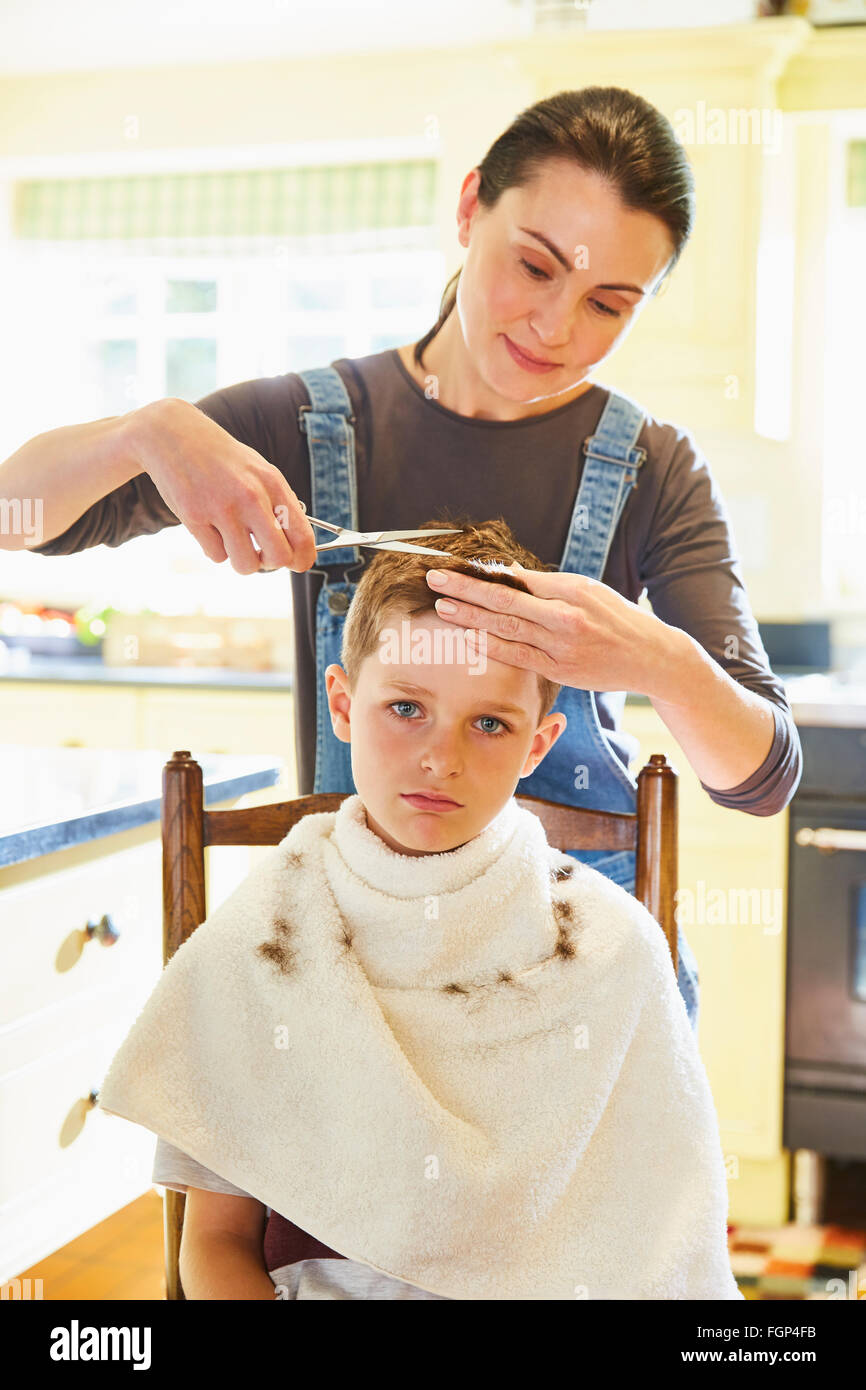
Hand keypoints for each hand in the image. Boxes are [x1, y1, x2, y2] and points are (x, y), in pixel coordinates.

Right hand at [131, 397, 318, 575]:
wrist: (174, 435)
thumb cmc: (222, 459)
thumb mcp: (258, 471)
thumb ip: (279, 503)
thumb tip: (297, 545)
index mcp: (273, 484)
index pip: (303, 536)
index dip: (303, 559)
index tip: (296, 563)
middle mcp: (251, 497)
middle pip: (278, 557)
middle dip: (271, 564)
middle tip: (260, 553)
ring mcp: (221, 508)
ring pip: (246, 564)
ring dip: (241, 560)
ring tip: (233, 541)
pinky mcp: (194, 517)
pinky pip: (216, 556)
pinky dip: (215, 549)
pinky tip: (210, 527)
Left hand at [424, 561, 676, 697]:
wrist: (652, 657)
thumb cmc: (616, 618)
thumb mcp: (587, 590)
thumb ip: (545, 585)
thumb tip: (505, 573)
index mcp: (571, 591)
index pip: (518, 579)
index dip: (483, 573)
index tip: (455, 564)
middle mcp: (566, 617)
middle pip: (506, 601)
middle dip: (467, 589)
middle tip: (436, 579)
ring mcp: (562, 646)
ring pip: (507, 629)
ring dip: (471, 617)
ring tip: (443, 607)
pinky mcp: (561, 671)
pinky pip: (519, 657)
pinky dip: (491, 647)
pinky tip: (468, 638)